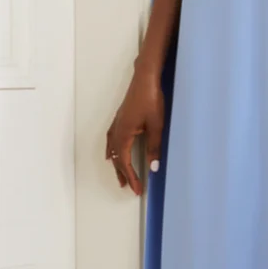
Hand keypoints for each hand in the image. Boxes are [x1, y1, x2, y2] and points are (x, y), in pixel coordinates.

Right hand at [106, 65, 164, 195]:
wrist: (145, 79)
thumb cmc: (151, 100)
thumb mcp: (156, 126)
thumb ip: (154, 148)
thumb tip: (153, 168)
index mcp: (123, 134)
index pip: (125, 162)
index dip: (131, 177)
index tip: (136, 189)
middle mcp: (116, 131)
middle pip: (116, 158)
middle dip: (122, 173)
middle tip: (127, 187)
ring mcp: (116, 124)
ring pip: (113, 150)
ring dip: (116, 164)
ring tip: (120, 176)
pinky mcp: (119, 118)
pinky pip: (111, 140)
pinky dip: (111, 151)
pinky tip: (111, 153)